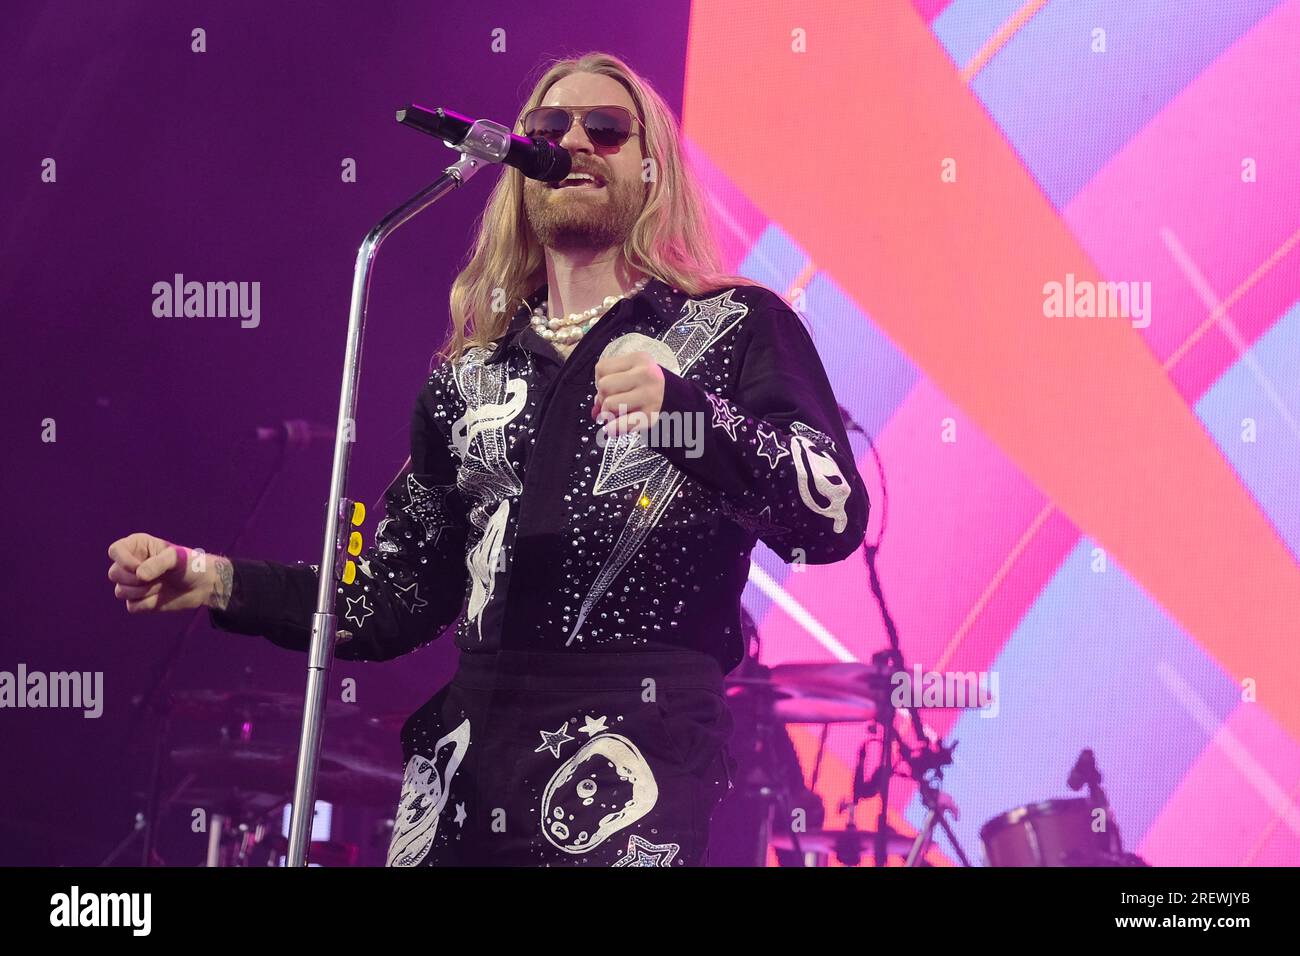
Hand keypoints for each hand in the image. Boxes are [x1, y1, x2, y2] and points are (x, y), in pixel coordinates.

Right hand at [107, 532, 224, 612]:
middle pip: (114, 574)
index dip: (123, 561)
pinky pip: (132, 607)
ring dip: (143, 592)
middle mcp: (131, 564)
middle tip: (158, 578)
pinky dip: (147, 604)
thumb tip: (139, 576)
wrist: (203, 585)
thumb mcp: (177, 558)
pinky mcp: (139, 601)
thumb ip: (158, 563)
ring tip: (161, 585)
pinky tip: (160, 597)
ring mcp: (133, 583)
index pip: (115, 551)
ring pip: (120, 592)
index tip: (139, 567)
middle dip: (135, 579)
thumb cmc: (191, 565)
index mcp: (137, 547)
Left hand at [591, 351, 664, 436]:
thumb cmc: (651, 387)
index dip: (600, 381)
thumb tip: (595, 409)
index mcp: (639, 359)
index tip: (610, 388)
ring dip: (609, 413)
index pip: (602, 368)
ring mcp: (649, 395)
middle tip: (613, 403)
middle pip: (604, 386)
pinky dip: (613, 428)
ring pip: (609, 404)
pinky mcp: (650, 415)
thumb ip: (613, 386)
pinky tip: (613, 429)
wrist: (681, 401)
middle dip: (603, 398)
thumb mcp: (635, 375)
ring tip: (618, 414)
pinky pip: (620, 424)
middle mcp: (646, 374)